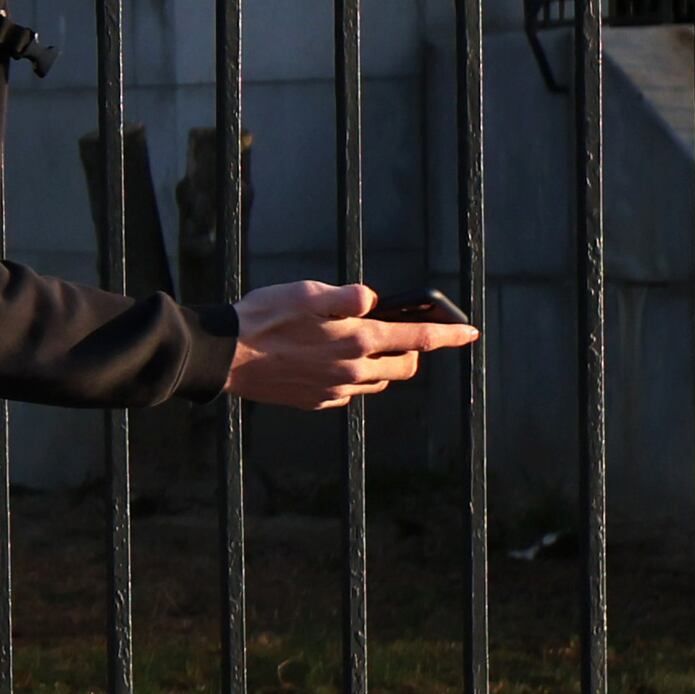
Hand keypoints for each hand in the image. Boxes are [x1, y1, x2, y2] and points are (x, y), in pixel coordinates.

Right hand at [225, 280, 474, 411]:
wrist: (223, 355)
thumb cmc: (264, 317)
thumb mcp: (309, 292)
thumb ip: (350, 296)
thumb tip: (374, 301)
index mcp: (358, 339)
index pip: (420, 338)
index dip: (450, 334)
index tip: (471, 333)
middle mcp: (352, 370)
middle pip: (404, 366)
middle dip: (411, 350)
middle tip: (398, 333)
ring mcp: (334, 390)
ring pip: (377, 381)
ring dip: (380, 364)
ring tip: (358, 345)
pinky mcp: (315, 401)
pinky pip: (349, 392)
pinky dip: (351, 377)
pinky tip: (329, 363)